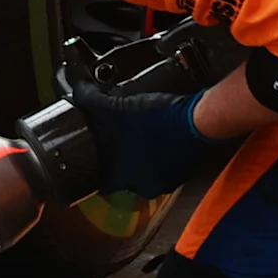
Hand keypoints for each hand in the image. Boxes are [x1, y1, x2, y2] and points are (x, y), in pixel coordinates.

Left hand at [68, 74, 219, 198]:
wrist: (200, 120)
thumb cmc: (160, 119)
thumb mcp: (117, 106)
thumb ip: (91, 100)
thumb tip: (77, 91)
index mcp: (126, 177)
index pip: (103, 184)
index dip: (95, 171)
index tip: (91, 162)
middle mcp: (145, 185)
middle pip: (124, 178)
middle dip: (118, 162)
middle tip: (114, 145)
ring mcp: (166, 181)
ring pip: (144, 174)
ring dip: (139, 160)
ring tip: (136, 140)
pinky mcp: (182, 173)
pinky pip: (163, 168)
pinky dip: (157, 157)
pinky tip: (156, 140)